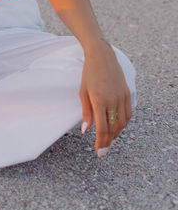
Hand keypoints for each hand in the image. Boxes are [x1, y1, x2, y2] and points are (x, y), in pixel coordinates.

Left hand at [79, 40, 132, 155]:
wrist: (102, 57)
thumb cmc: (89, 74)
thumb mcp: (83, 92)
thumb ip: (86, 112)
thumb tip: (86, 131)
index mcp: (99, 100)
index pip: (102, 128)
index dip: (101, 142)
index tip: (99, 152)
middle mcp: (112, 100)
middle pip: (113, 128)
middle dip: (108, 141)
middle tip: (104, 150)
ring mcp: (121, 97)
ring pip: (122, 123)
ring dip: (117, 134)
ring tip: (110, 140)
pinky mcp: (127, 93)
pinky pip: (128, 114)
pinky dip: (124, 123)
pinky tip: (118, 127)